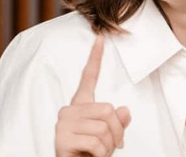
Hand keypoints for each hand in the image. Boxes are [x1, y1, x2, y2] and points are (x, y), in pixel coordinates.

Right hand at [55, 36, 130, 156]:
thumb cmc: (90, 154)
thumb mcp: (109, 137)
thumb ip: (117, 122)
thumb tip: (124, 111)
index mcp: (81, 105)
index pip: (88, 77)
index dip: (95, 57)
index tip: (100, 39)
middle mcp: (69, 110)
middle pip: (107, 109)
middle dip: (116, 132)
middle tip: (113, 146)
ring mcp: (63, 123)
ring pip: (103, 127)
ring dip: (109, 145)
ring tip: (99, 154)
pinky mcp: (61, 138)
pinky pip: (94, 142)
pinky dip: (100, 154)